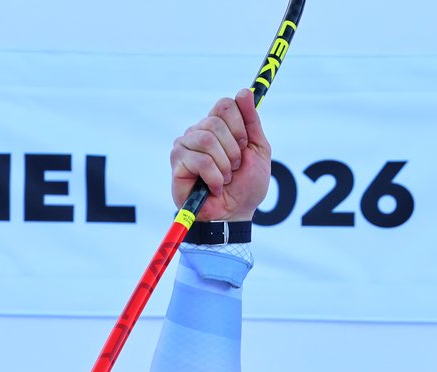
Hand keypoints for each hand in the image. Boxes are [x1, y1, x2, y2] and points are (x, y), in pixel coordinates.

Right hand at [170, 89, 271, 221]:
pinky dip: (215, 178)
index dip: (240, 126)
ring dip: (224, 165)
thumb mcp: (259, 151)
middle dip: (234, 150)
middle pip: (216, 121)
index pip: (225, 105)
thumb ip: (252, 122)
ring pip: (207, 139)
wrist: (236, 214)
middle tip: (234, 167)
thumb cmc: (246, 185)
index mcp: (218, 127)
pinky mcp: (177, 163)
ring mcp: (185, 146)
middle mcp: (198, 132)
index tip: (245, 145)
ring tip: (224, 178)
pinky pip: (200, 160)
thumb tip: (244, 91)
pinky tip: (214, 187)